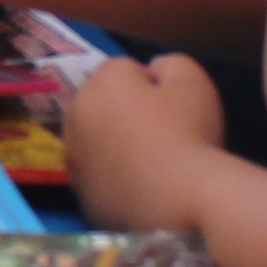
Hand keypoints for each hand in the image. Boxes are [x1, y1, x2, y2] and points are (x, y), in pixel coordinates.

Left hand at [59, 55, 226, 233]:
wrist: (177, 203)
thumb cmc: (188, 136)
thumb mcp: (193, 82)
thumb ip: (171, 64)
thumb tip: (153, 69)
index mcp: (102, 81)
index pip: (124, 69)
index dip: (153, 84)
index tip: (174, 107)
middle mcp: (77, 113)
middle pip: (102, 101)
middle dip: (125, 109)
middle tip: (162, 133)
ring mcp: (73, 156)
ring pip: (95, 137)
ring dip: (114, 142)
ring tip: (150, 162)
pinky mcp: (78, 192)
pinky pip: (96, 173)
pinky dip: (111, 175)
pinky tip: (139, 187)